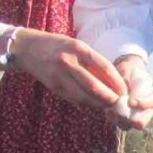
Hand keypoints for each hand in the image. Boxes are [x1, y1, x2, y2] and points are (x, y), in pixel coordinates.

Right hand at [0, 29, 125, 109]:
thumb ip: (92, 61)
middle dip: (108, 97)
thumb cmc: (58, 46)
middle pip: (94, 86)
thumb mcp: (76, 46)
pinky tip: (94, 105)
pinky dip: (86, 104)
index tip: (124, 90)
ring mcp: (59, 75)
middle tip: (118, 103)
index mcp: (78, 48)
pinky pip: (74, 99)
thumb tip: (113, 80)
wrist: (28, 48)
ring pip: (83, 96)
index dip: (116, 81)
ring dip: (98, 104)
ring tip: (108, 106)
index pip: (103, 66)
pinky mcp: (54, 87)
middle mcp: (68, 62)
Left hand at [109, 55, 152, 129]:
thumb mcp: (127, 68)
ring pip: (131, 126)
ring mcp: (138, 115)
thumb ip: (126, 75)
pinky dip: (115, 120)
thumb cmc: (128, 69)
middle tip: (120, 113)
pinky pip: (122, 124)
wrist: (123, 74)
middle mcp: (148, 108)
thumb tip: (122, 88)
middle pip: (143, 121)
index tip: (130, 101)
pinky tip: (108, 111)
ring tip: (110, 111)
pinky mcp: (127, 118)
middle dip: (132, 120)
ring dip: (120, 121)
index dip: (143, 104)